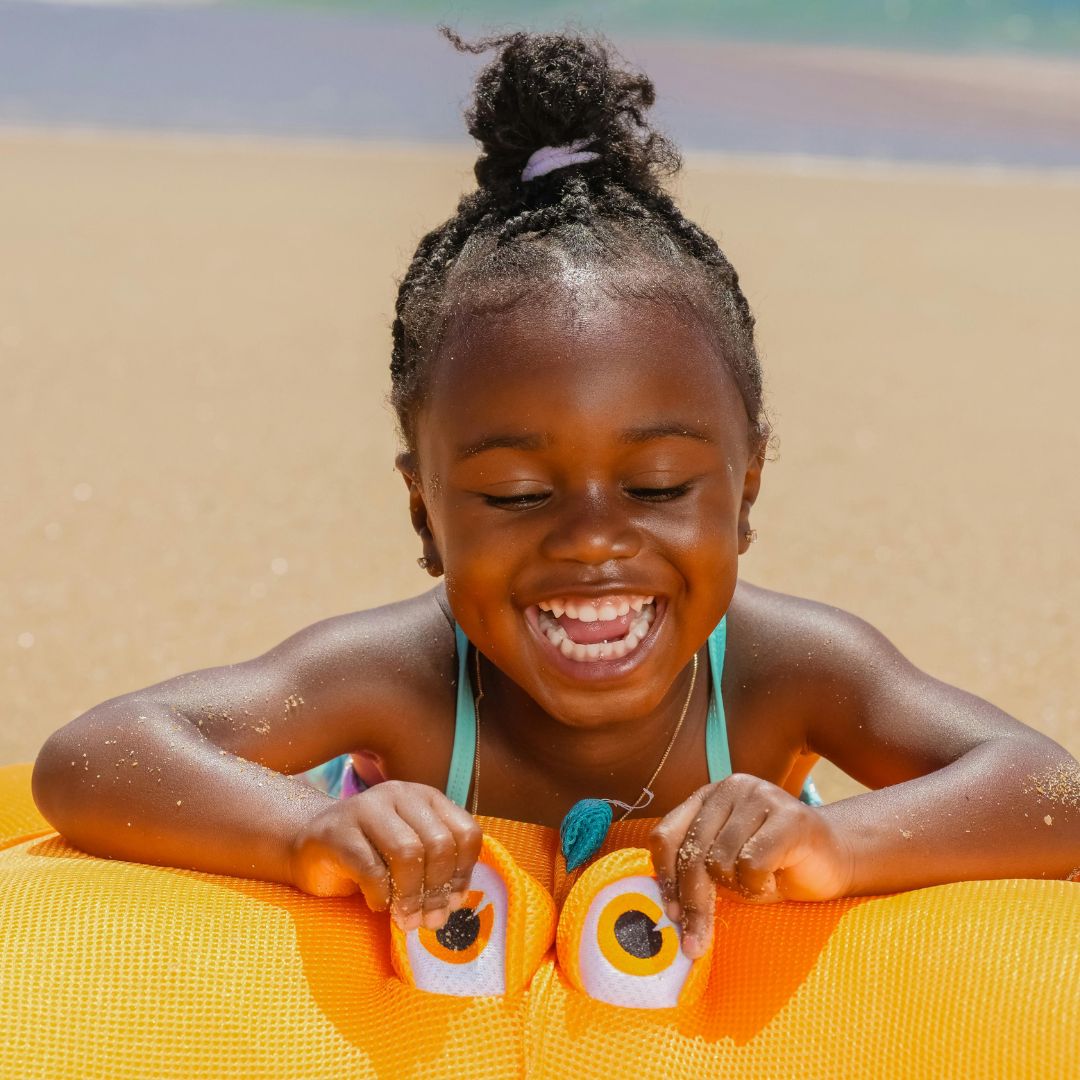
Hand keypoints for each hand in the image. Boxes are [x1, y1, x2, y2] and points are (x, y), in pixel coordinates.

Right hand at [289, 781, 482, 931]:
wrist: (311, 846)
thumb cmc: (369, 854)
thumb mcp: (410, 853)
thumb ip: (434, 868)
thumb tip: (452, 904)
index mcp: (426, 798)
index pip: (465, 831)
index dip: (464, 871)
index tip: (453, 901)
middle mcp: (400, 794)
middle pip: (438, 844)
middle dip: (437, 890)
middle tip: (429, 921)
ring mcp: (366, 807)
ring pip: (407, 852)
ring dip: (411, 895)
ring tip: (406, 919)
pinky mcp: (337, 831)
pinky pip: (371, 868)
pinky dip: (380, 895)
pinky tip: (378, 904)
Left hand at [648, 774, 853, 957]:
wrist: (836, 859)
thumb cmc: (775, 867)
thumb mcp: (726, 868)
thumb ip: (697, 872)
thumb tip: (668, 910)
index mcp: (707, 797)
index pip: (666, 835)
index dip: (665, 877)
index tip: (671, 915)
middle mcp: (729, 788)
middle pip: (692, 853)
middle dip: (694, 904)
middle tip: (696, 944)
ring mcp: (759, 796)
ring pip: (720, 861)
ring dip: (739, 888)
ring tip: (760, 881)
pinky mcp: (788, 815)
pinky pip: (752, 864)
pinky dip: (759, 885)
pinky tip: (777, 876)